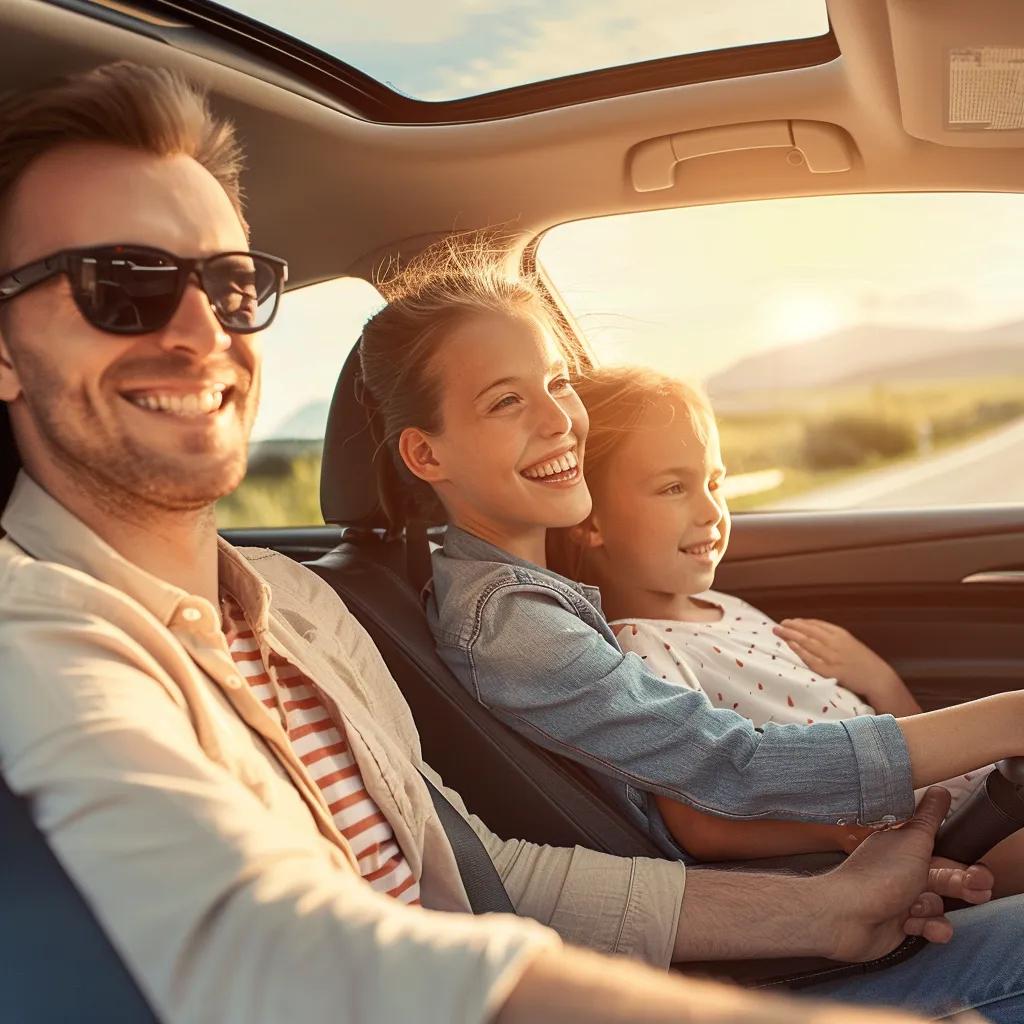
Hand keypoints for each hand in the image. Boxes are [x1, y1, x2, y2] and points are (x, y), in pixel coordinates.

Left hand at [772, 617, 918, 712]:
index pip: (816, 624)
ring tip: (779, 631)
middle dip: (791, 626)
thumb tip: (814, 634)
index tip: (790, 621)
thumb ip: (834, 638)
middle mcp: (836, 642)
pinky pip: (812, 659)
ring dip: (791, 635)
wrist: (878, 678)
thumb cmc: (864, 662)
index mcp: (841, 634)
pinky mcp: (831, 670)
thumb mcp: (850, 643)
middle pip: (809, 631)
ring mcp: (833, 656)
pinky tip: (790, 645)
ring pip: (807, 642)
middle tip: (778, 624)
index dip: (801, 622)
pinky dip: (800, 651)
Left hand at [813, 788, 991, 961]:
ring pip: (938, 905)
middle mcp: (903, 871)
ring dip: (934, 910)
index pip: (943, 852)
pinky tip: (917, 926)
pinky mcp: (901, 924)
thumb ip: (929, 817)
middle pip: (946, 880)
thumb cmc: (878, 876)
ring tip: (919, 908)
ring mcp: (902, 898)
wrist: (848, 917)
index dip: (964, 863)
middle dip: (964, 887)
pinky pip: (929, 926)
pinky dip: (928, 927)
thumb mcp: (911, 840)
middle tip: (977, 890)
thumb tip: (939, 790)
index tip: (979, 872)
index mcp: (904, 847)